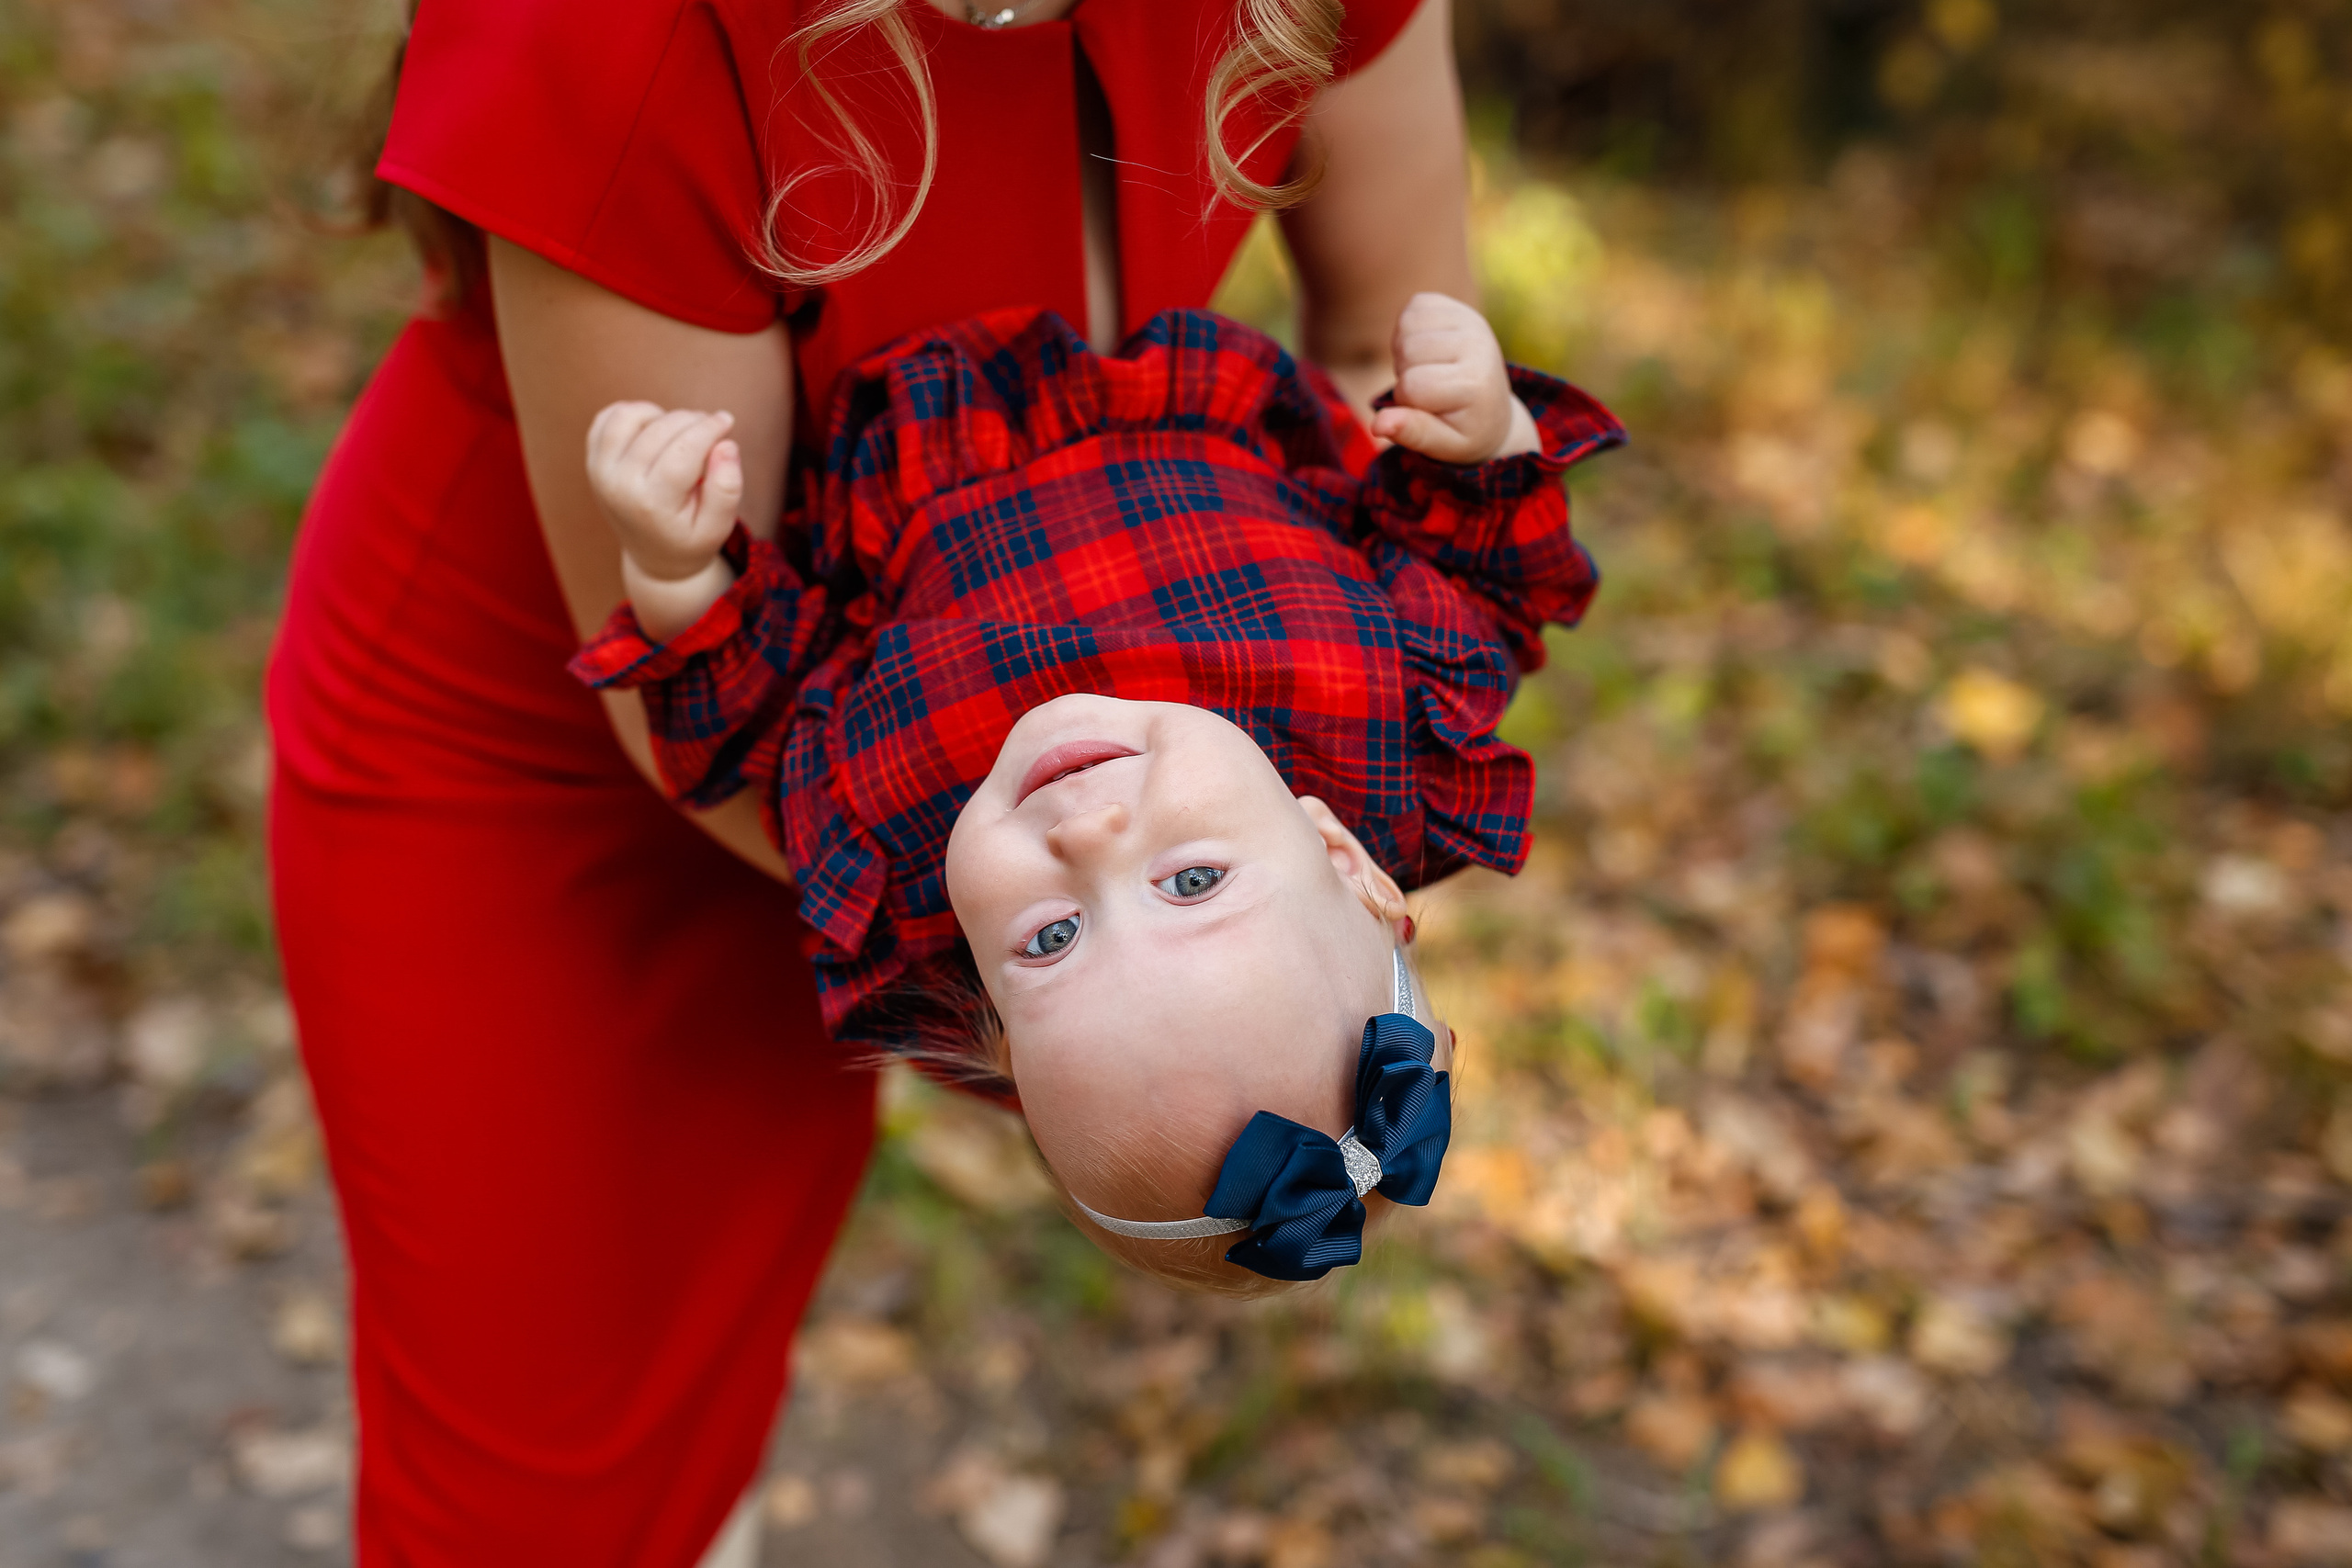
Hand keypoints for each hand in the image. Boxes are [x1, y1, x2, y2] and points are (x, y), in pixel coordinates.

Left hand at [585, 402, 744, 582]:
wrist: (654, 557)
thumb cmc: (690, 538)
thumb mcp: (718, 527)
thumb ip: (727, 489)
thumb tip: (726, 444)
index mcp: (651, 505)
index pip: (683, 451)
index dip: (709, 429)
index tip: (728, 421)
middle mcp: (619, 485)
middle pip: (660, 431)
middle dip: (693, 420)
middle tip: (712, 430)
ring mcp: (600, 470)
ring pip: (629, 416)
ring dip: (661, 414)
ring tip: (681, 432)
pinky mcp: (593, 460)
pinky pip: (608, 417)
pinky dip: (635, 414)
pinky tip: (655, 430)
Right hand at [1367, 293, 1539, 464]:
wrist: (1492, 409)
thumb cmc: (1463, 429)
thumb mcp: (1443, 444)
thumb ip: (1411, 434)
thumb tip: (1377, 425)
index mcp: (1475, 383)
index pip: (1412, 386)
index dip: (1407, 402)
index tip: (1430, 408)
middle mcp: (1478, 345)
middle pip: (1407, 350)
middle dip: (1406, 374)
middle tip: (1428, 388)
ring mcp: (1471, 320)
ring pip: (1406, 325)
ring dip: (1405, 351)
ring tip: (1427, 369)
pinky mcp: (1460, 307)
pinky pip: (1415, 306)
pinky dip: (1410, 328)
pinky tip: (1426, 349)